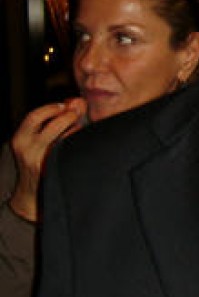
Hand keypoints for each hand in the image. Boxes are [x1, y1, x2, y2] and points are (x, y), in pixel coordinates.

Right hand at [8, 98, 86, 221]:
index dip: (51, 108)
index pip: (34, 117)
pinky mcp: (53, 172)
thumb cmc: (36, 162)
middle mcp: (28, 151)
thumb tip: (76, 102)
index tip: (63, 105)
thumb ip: (53, 121)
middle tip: (77, 113)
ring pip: (64, 139)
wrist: (31, 194)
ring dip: (75, 129)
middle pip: (52, 126)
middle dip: (68, 116)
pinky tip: (81, 143)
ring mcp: (41, 162)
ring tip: (79, 128)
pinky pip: (69, 152)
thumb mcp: (35, 140)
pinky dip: (77, 144)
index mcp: (20, 140)